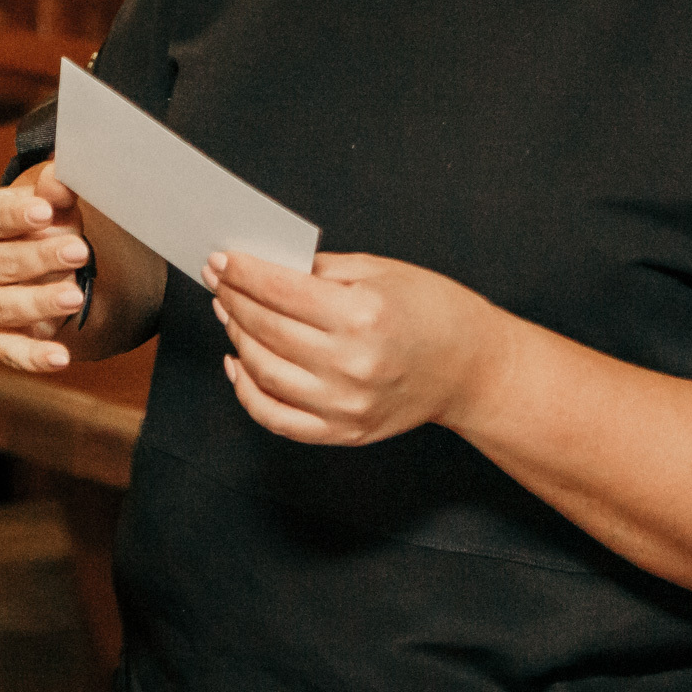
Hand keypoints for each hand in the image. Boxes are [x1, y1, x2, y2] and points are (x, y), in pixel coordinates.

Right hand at [0, 162, 89, 372]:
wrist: (33, 260)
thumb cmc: (39, 222)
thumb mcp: (46, 200)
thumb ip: (52, 190)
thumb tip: (58, 181)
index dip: (16, 214)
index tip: (45, 211)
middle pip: (1, 263)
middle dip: (41, 258)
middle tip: (78, 251)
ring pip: (5, 306)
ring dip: (40, 303)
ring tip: (75, 296)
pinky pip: (11, 350)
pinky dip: (34, 357)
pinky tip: (61, 358)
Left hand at [202, 250, 501, 445]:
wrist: (473, 368)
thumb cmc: (434, 310)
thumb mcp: (382, 272)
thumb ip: (322, 270)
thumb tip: (267, 265)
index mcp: (362, 315)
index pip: (281, 291)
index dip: (243, 273)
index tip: (220, 260)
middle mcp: (351, 363)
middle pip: (267, 329)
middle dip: (233, 300)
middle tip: (218, 281)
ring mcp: (346, 404)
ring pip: (264, 372)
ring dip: (237, 339)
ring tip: (229, 314)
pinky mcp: (344, 431)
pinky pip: (278, 418)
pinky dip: (248, 393)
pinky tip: (239, 365)